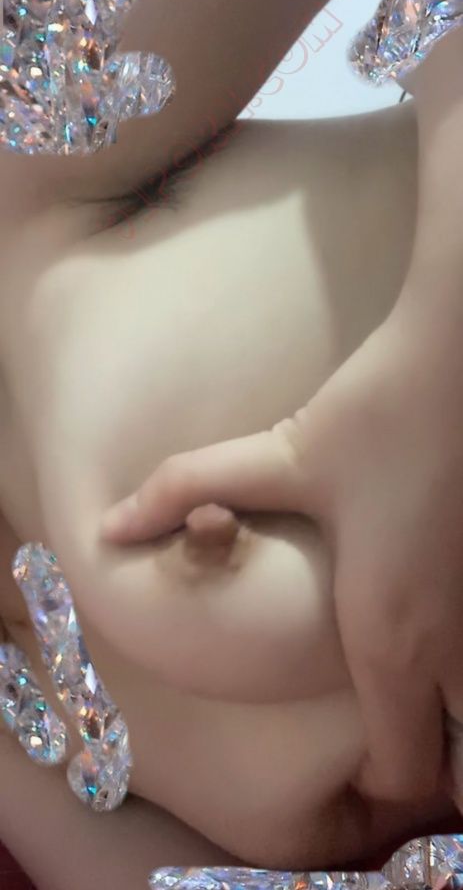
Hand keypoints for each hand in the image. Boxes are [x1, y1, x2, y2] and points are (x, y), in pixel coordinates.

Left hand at [100, 290, 462, 807]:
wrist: (462, 357)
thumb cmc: (376, 412)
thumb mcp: (279, 456)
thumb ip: (184, 490)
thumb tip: (108, 526)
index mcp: (388, 635)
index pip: (402, 773)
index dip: (378, 785)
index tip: (352, 763)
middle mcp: (454, 642)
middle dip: (430, 764)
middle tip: (392, 733)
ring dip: (455, 718)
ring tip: (421, 686)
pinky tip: (439, 617)